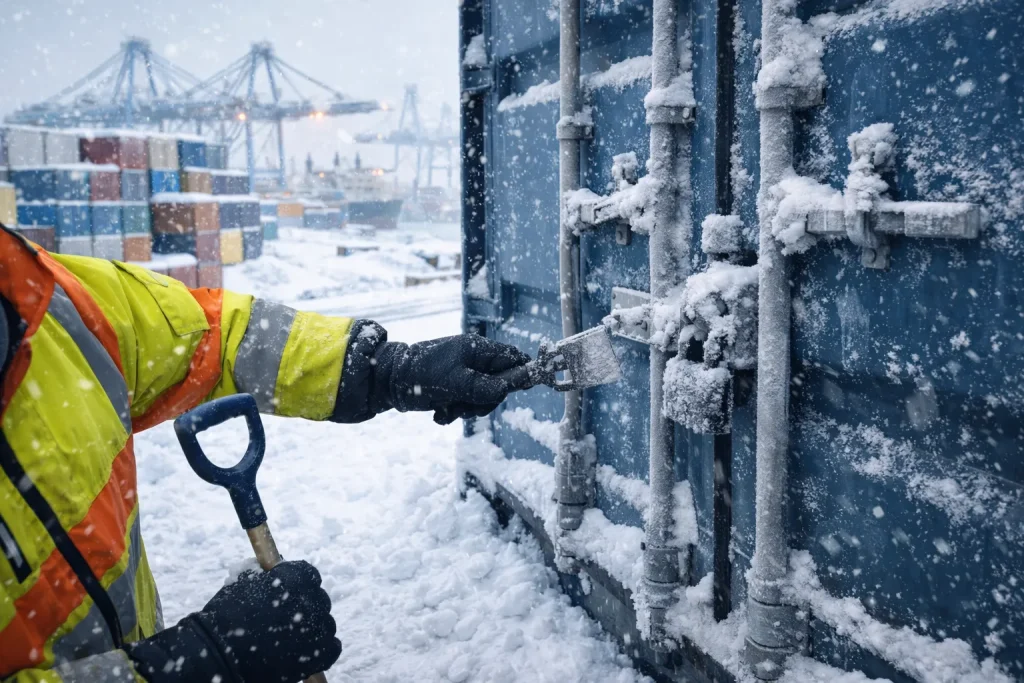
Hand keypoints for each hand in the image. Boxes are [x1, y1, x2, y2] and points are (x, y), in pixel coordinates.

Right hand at [126, 560, 340, 682]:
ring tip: (293, 638)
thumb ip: (262, 573)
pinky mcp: (318, 654)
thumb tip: (270, 571)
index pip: (309, 575)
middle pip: (318, 600)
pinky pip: (331, 647)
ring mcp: (316, 628)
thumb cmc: (226, 616)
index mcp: (296, 577)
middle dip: (305, 607)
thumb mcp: (242, 582)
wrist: (221, 654)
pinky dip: (321, 649)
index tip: (290, 594)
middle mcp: (311, 600)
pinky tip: (306, 651)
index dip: (299, 584)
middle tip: (287, 620)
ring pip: (325, 624)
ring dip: (313, 628)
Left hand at [379, 334, 530, 423]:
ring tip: (448, 409)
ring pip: (481, 396)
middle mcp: (472, 360)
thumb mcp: (457, 382)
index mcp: (477, 349)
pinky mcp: (452, 387)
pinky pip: (465, 402)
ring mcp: (462, 374)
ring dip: (466, 408)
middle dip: (485, 400)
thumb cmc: (423, 376)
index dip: (521, 372)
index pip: (511, 357)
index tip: (526, 388)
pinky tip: (440, 413)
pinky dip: (454, 410)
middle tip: (470, 407)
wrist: (390, 381)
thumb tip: (507, 389)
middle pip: (498, 383)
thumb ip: (485, 386)